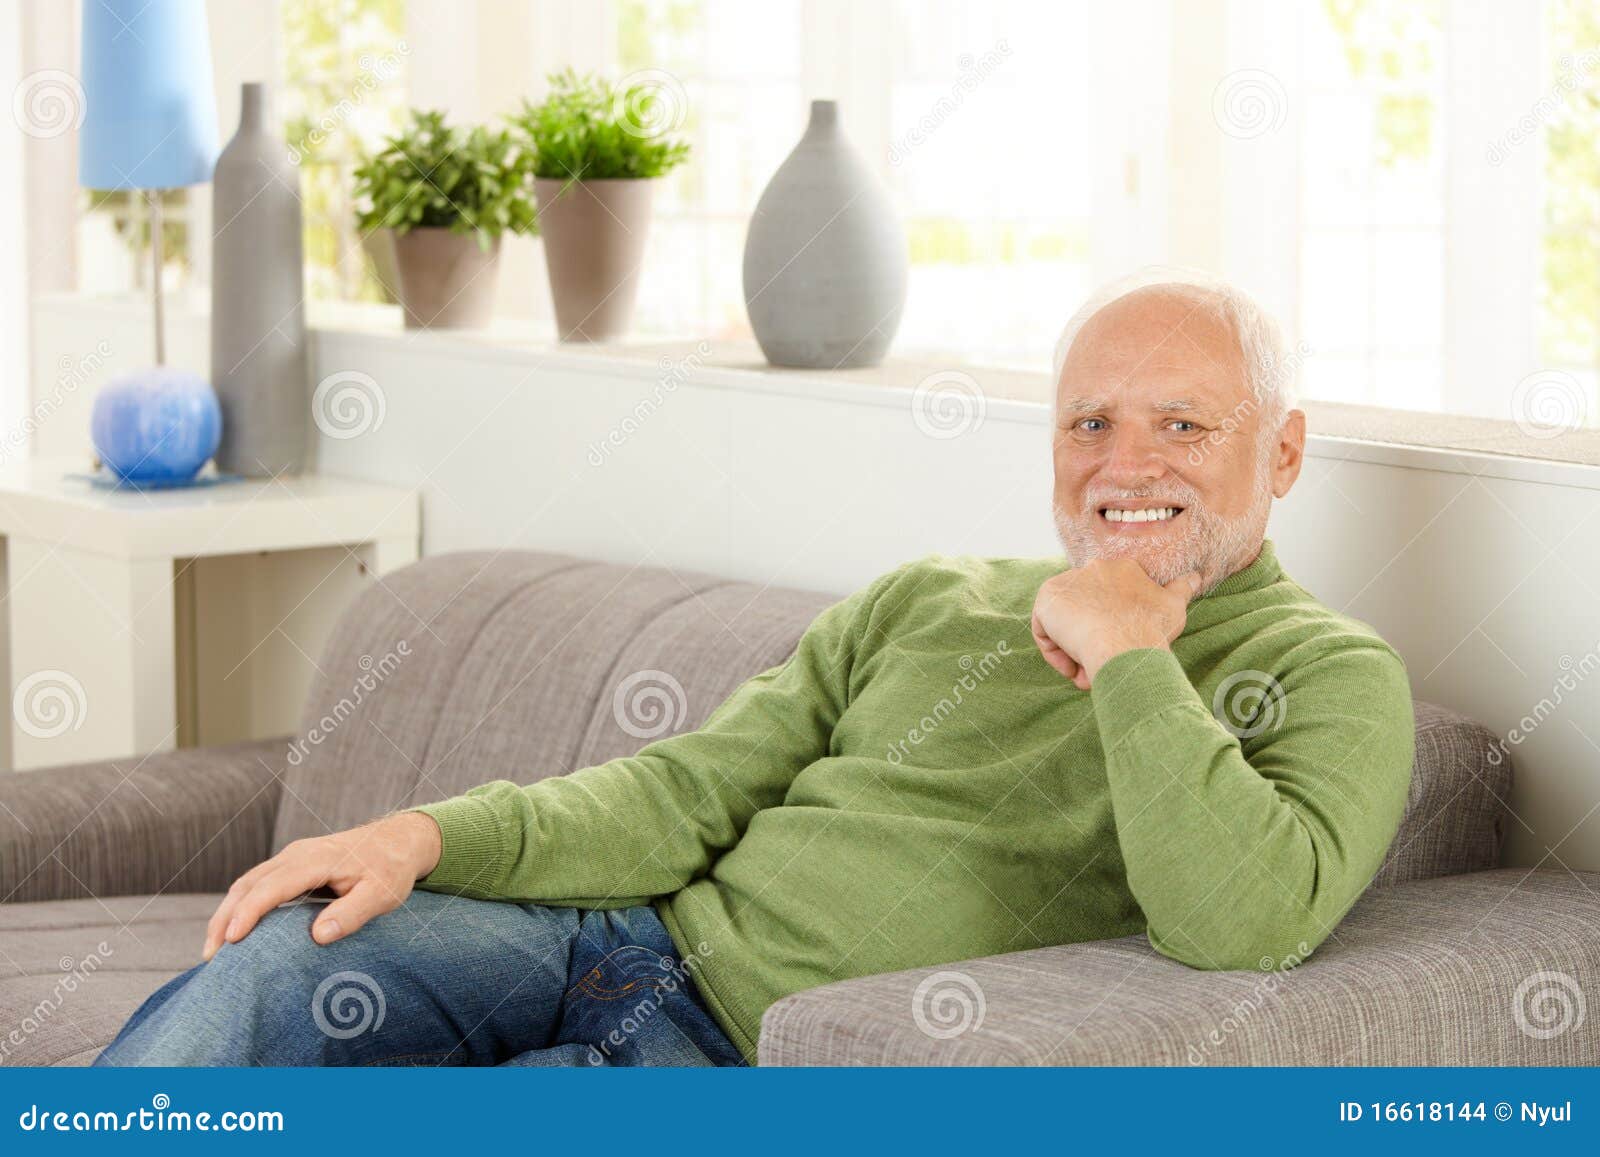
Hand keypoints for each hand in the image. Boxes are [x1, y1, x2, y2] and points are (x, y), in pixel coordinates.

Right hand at [202, 811, 441, 959]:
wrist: (398, 841)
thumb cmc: (391, 869)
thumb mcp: (382, 894)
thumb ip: (352, 913)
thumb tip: (318, 935)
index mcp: (316, 860)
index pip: (272, 886)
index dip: (249, 912)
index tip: (232, 940)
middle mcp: (296, 855)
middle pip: (249, 885)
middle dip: (225, 918)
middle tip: (210, 957)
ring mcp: (291, 857)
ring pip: (247, 883)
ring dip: (226, 913)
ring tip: (213, 950)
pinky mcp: (291, 865)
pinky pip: (257, 884)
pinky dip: (239, 906)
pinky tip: (234, 930)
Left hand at [1031, 558, 1199, 689]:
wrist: (1124, 645)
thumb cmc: (1151, 630)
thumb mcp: (1174, 606)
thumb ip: (1183, 589)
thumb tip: (1197, 576)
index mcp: (1122, 568)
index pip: (1110, 601)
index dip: (1116, 628)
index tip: (1122, 647)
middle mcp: (1093, 567)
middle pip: (1089, 613)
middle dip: (1095, 641)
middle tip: (1104, 665)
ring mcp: (1068, 582)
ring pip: (1068, 624)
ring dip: (1077, 650)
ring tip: (1091, 671)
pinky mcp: (1047, 599)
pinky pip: (1045, 631)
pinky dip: (1057, 654)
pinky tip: (1075, 668)